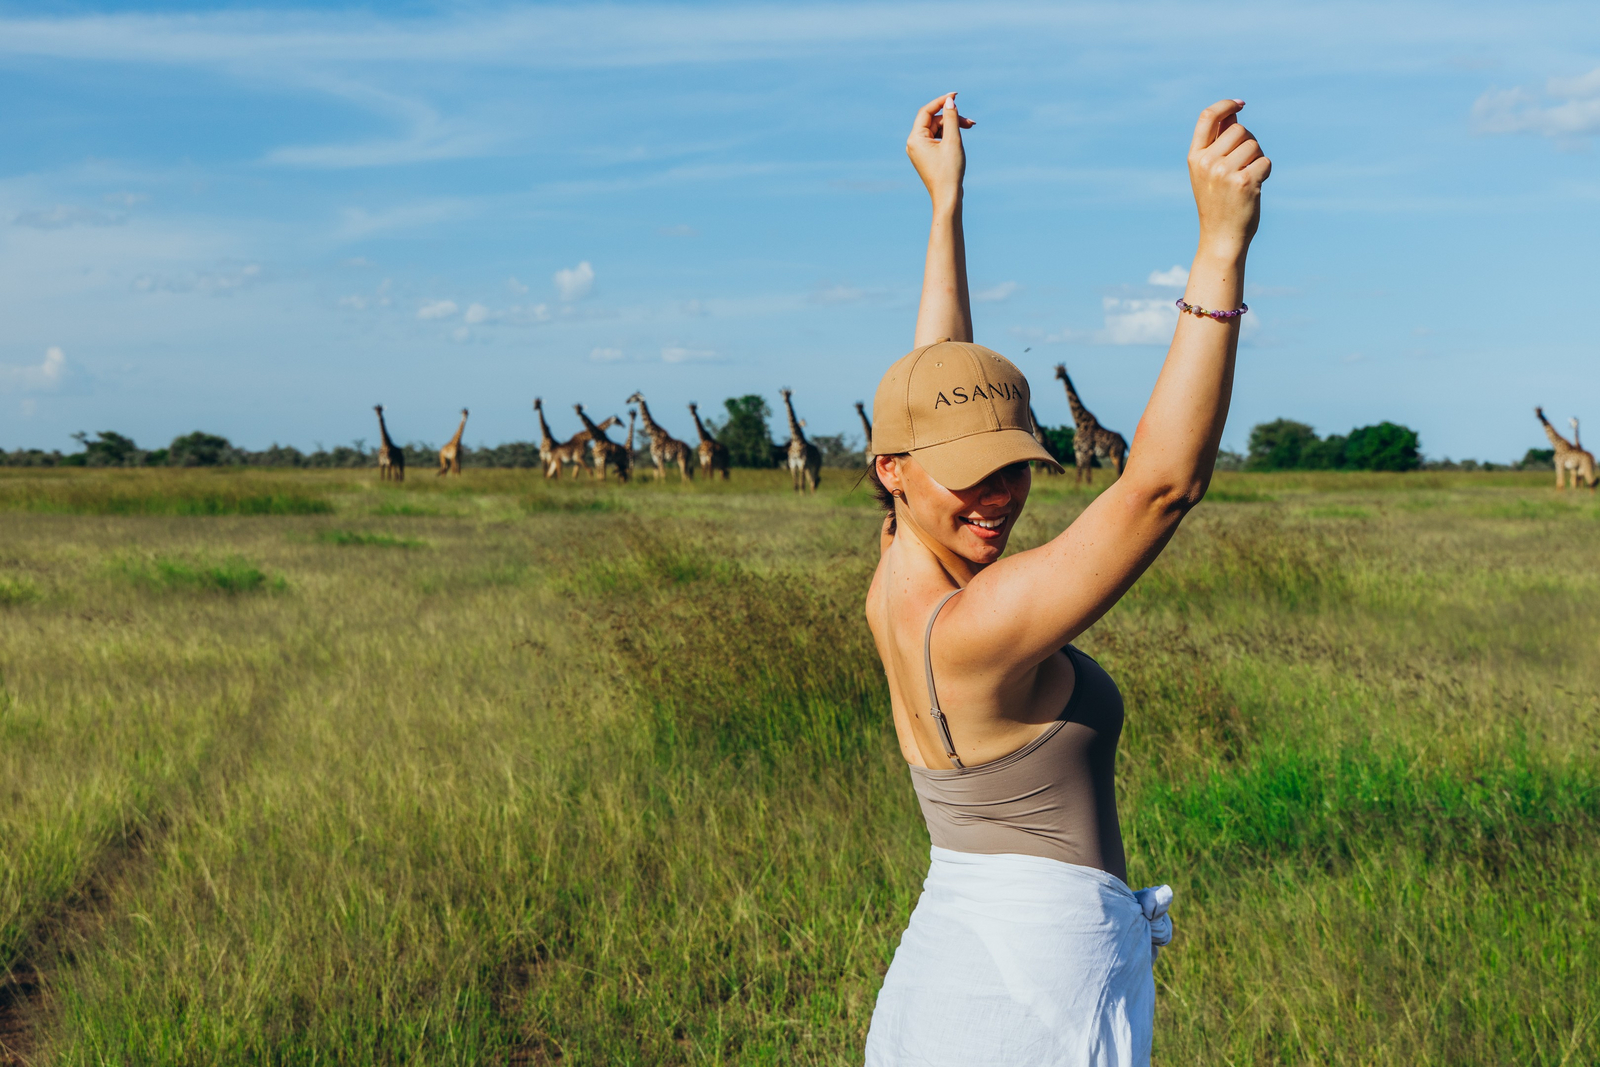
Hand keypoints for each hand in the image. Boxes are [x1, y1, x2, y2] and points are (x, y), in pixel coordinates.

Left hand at [907, 92, 974, 209]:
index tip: (956, 95)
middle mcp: (914, 144)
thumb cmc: (949, 171)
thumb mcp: (953, 140)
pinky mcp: (926, 157)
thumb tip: (949, 101)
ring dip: (952, 126)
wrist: (948, 198)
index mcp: (915, 139)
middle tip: (971, 123)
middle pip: (933, 120)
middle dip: (952, 118)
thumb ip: (951, 118)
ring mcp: (919, 151)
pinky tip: (960, 138)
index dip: (942, 101)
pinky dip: (948, 136)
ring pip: (936, 129)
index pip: (927, 111)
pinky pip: (936, 139)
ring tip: (969, 128)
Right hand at [1187, 100, 1270, 254]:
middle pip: (1239, 129)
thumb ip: (1219, 143)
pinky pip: (1265, 162)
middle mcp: (1206, 162)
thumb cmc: (1218, 204)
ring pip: (1254, 145)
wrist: (1220, 238)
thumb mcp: (1209, 172)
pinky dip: (1266, 172)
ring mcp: (1224, 172)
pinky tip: (1255, 188)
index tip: (1241, 104)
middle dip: (1248, 142)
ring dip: (1258, 158)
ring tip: (1248, 178)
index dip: (1225, 104)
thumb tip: (1234, 112)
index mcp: (1195, 158)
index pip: (1207, 117)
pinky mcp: (1244, 182)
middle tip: (1244, 165)